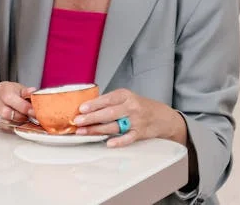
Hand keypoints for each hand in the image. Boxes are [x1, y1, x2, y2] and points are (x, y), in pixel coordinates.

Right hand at [0, 82, 35, 127]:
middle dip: (21, 116)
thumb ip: (26, 92)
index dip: (24, 107)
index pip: (10, 99)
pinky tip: (19, 123)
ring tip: (24, 119)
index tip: (34, 112)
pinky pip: (5, 128)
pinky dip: (15, 127)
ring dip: (18, 122)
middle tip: (29, 116)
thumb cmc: (11, 92)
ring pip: (6, 122)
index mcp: (2, 90)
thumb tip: (33, 92)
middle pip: (6, 113)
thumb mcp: (19, 88)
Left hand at [72, 88, 187, 147]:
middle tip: (78, 121)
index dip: (93, 104)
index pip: (107, 99)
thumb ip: (109, 102)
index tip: (81, 109)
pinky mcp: (140, 133)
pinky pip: (128, 138)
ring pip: (114, 126)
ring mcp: (136, 121)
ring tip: (84, 132)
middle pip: (108, 113)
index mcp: (125, 95)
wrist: (162, 116)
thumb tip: (87, 108)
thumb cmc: (139, 106)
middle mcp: (131, 107)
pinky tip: (109, 143)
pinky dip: (119, 141)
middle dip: (91, 118)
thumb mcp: (125, 98)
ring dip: (97, 130)